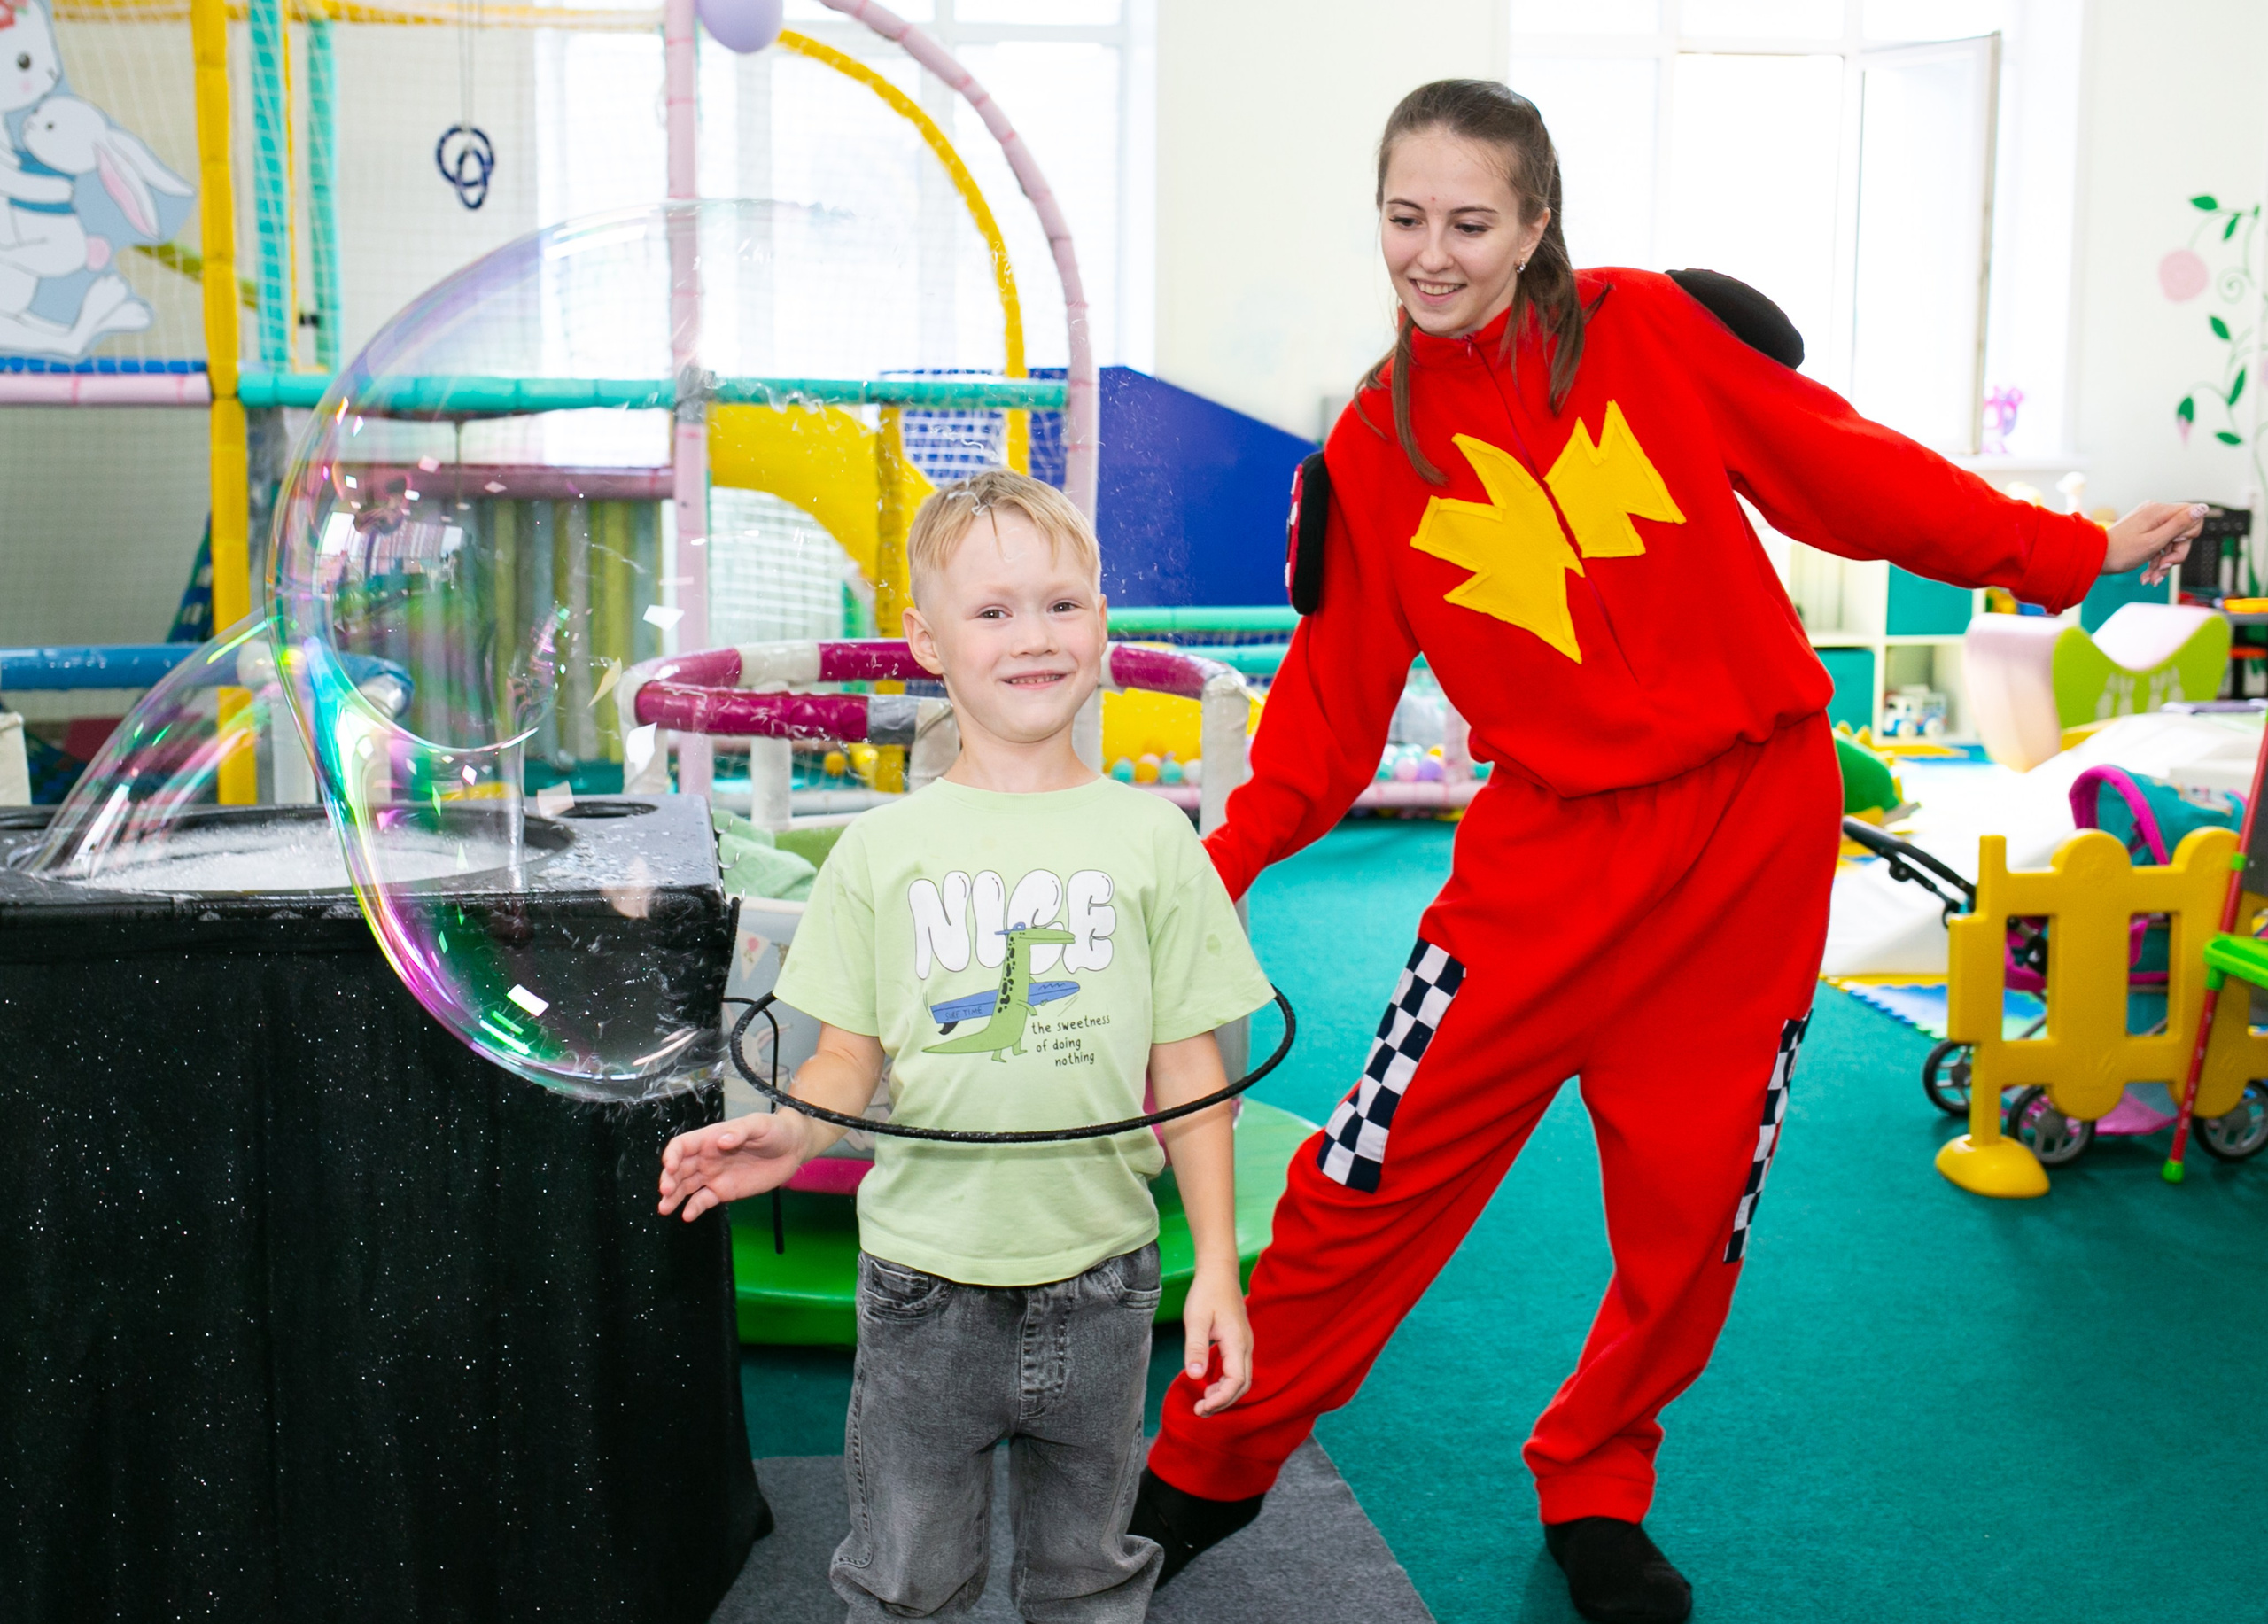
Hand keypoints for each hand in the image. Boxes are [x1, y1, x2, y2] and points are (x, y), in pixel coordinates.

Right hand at [657, 1111, 809, 1220]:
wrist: (792, 1149)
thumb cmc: (775, 1130)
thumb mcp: (759, 1125)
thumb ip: (740, 1131)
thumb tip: (720, 1141)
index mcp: (711, 1138)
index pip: (682, 1145)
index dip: (672, 1155)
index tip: (670, 1167)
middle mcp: (707, 1157)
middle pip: (679, 1168)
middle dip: (668, 1179)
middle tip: (666, 1191)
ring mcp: (713, 1175)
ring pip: (686, 1186)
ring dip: (673, 1197)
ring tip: (664, 1208)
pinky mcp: (723, 1191)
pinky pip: (703, 1200)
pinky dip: (693, 1208)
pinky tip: (687, 1215)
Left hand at [1180, 1265, 1252, 1415]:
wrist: (1219, 1272)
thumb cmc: (1206, 1293)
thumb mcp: (1195, 1319)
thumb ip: (1196, 1348)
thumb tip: (1195, 1376)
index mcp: (1237, 1342)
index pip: (1236, 1380)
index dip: (1221, 1398)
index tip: (1201, 1406)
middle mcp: (1246, 1346)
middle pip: (1242, 1385)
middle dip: (1222, 1401)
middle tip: (1199, 1411)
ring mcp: (1245, 1344)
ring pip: (1241, 1378)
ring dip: (1224, 1393)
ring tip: (1202, 1401)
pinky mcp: (1239, 1342)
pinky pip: (1237, 1369)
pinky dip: (1225, 1382)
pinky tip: (1209, 1383)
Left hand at [2102, 501, 2207, 583]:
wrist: (2094, 559)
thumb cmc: (2121, 552)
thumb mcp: (2155, 542)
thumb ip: (2180, 525)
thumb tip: (2202, 508)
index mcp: (2160, 511)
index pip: (2193, 517)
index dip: (2188, 535)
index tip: (2173, 545)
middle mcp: (2156, 512)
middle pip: (2182, 533)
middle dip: (2175, 554)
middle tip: (2161, 569)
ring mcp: (2149, 521)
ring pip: (2170, 542)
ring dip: (2164, 563)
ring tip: (2151, 579)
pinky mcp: (2143, 531)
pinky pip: (2159, 545)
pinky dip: (2155, 560)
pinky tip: (2147, 577)